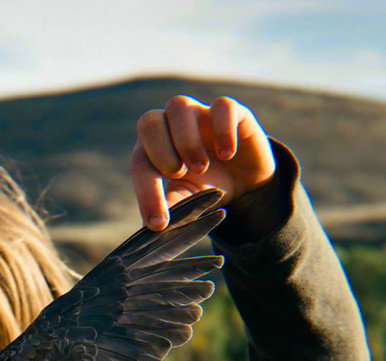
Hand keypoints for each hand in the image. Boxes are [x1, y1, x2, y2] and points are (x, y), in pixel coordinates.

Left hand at [130, 95, 274, 229]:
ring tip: (201, 168)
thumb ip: (171, 206)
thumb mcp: (188, 199)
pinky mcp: (231, 111)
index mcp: (152, 148)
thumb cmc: (207, 187)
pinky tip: (228, 154)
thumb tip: (152, 229)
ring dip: (187, 142)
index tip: (159, 223)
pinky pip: (222, 106)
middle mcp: (170, 124)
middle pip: (148, 121)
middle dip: (160, 153)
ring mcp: (199, 113)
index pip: (140, 163)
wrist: (246, 181)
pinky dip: (223, 130)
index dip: (146, 192)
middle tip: (180, 175)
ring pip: (179, 106)